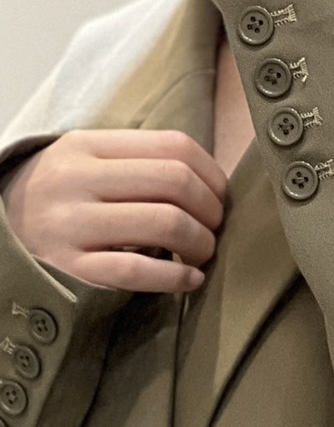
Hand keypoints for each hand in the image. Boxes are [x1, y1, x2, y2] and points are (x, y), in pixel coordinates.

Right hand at [1, 130, 227, 294]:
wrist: (1, 237)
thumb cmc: (59, 202)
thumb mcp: (85, 164)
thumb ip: (136, 164)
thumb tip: (208, 181)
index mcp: (88, 146)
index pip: (173, 146)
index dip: (212, 175)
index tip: (219, 199)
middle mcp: (78, 179)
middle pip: (176, 182)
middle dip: (211, 211)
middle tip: (213, 230)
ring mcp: (73, 224)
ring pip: (165, 224)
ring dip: (201, 244)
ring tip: (201, 255)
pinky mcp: (73, 268)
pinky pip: (138, 270)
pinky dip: (177, 278)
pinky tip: (189, 280)